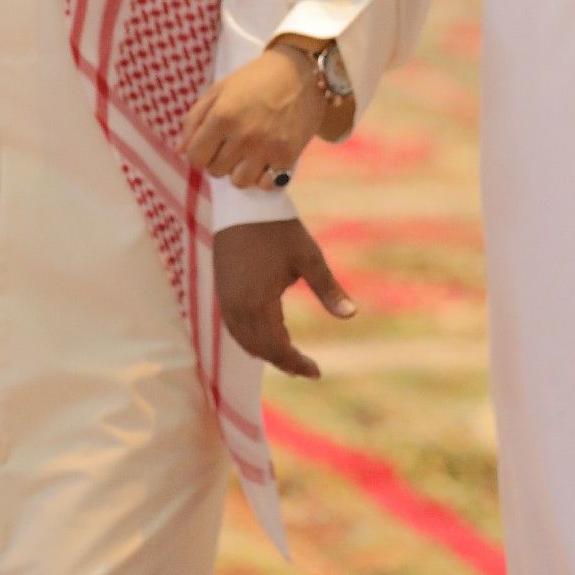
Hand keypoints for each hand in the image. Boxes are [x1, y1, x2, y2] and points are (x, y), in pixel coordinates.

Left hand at [181, 50, 324, 188]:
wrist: (302, 72)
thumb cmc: (256, 78)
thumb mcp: (219, 89)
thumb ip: (195, 119)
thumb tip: (181, 151)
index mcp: (222, 116)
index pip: (195, 157)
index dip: (200, 152)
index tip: (211, 143)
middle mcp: (243, 136)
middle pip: (216, 171)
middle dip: (220, 159)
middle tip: (233, 142)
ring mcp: (266, 149)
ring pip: (239, 182)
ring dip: (240, 170)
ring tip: (249, 153)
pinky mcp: (288, 157)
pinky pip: (266, 183)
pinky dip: (264, 175)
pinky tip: (267, 158)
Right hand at [214, 219, 355, 377]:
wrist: (242, 202)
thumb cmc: (279, 228)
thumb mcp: (309, 257)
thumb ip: (329, 289)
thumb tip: (352, 315)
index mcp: (258, 303)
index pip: (277, 348)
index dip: (296, 363)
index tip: (317, 373)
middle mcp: (237, 307)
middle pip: (259, 349)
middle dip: (282, 362)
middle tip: (306, 369)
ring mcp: (225, 299)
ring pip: (243, 340)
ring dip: (265, 352)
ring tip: (289, 357)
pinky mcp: (222, 290)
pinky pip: (234, 326)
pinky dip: (250, 338)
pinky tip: (266, 335)